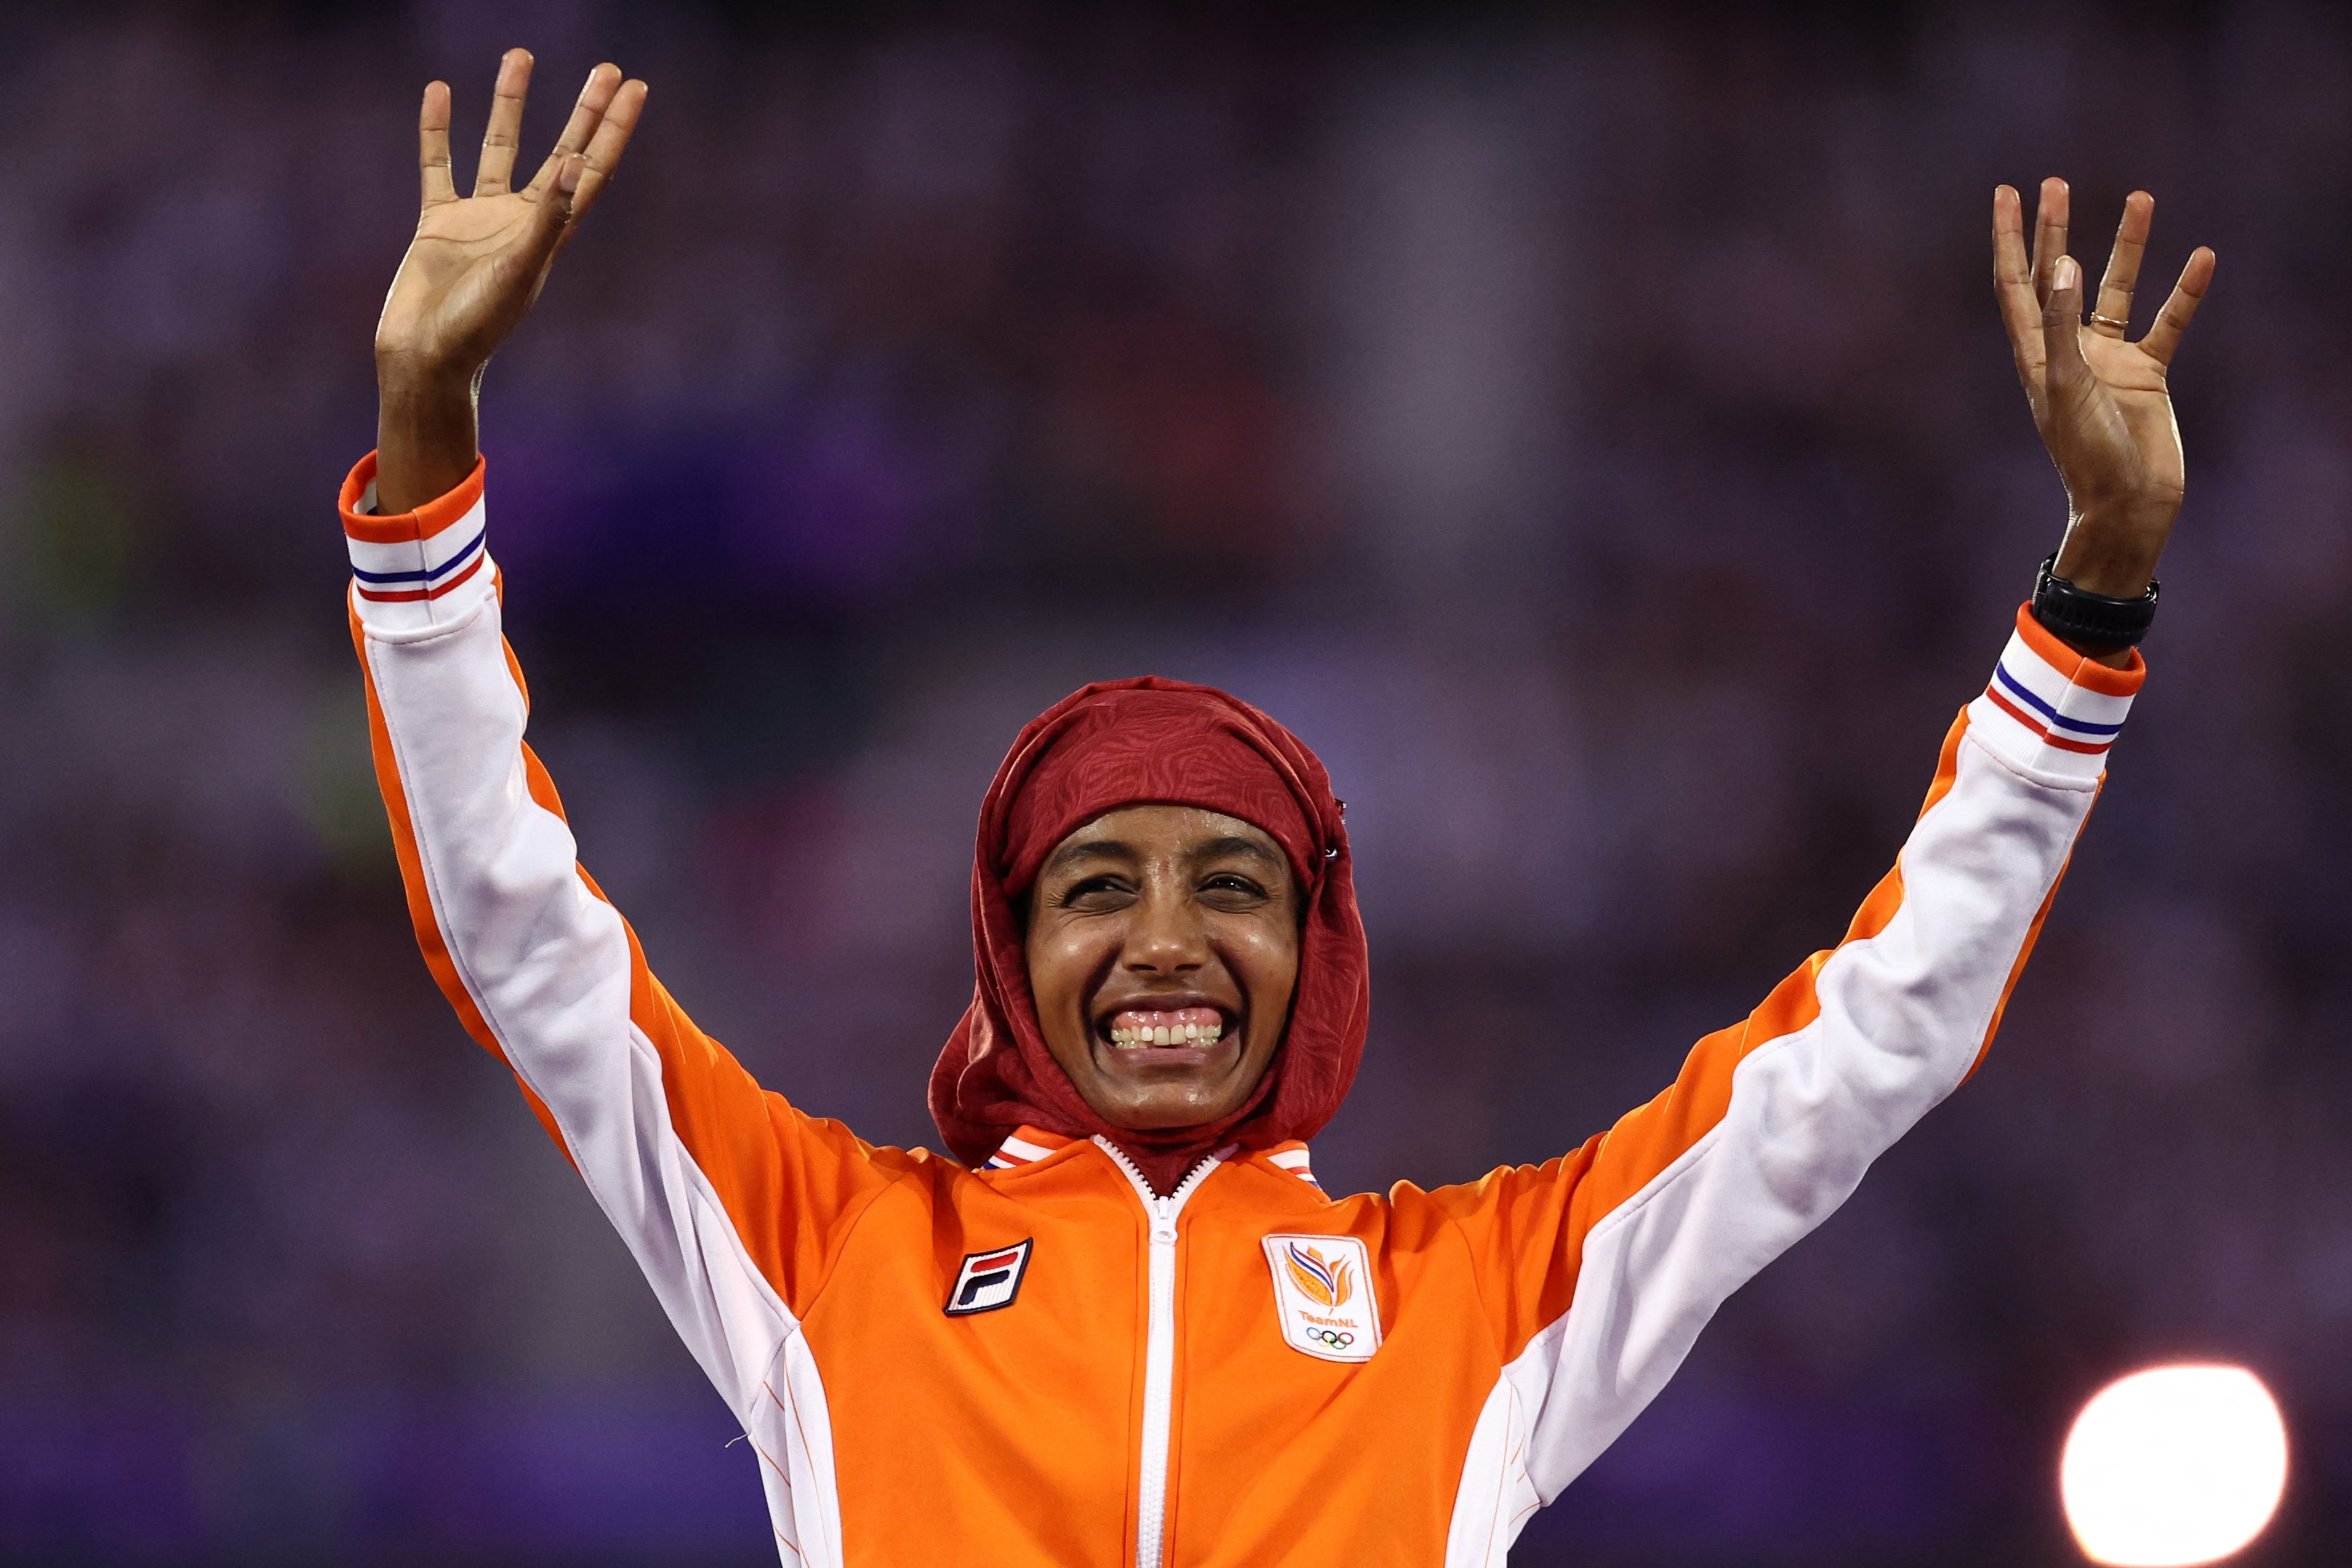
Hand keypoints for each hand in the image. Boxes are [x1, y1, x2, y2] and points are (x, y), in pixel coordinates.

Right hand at [374, 50, 647, 512]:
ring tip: (521, 55)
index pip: (592, 170)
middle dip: (584, 111)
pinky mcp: (439, 222)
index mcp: (551, 233)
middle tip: (607, 68)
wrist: (427, 357)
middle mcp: (522, 220)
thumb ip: (546, 222)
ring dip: (511, 104)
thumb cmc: (479, 327)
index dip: (614, 130)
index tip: (635, 87)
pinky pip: (438, 165)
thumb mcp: (519, 273)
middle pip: (562, 151)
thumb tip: (574, 167)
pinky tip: (439, 92)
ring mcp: (480, 218)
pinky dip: (437, 130)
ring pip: (499, 147)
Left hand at [1992, 179, 2214, 623]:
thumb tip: (2064, 267)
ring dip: (2127, 247)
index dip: (2010, 240)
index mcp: (2036, 355)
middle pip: (2058, 277)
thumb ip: (2063, 328)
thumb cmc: (2087, 456)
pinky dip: (2184, 293)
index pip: (2015, 285)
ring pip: (2116, 290)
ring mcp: (2108, 360)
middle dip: (2055, 230)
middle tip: (2056, 183)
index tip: (2006, 193)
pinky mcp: (2147, 374)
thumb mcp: (2068, 388)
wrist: (2127, 505)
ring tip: (2141, 198)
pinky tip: (2202, 257)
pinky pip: (2168, 323)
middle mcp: (2069, 350)